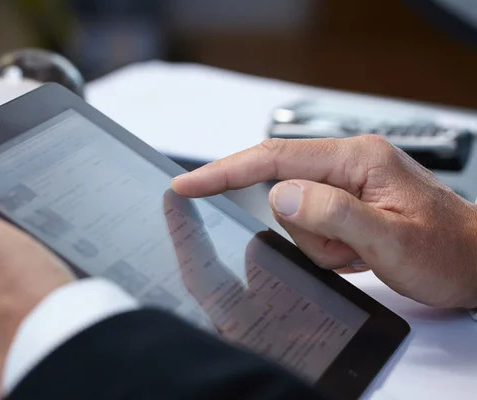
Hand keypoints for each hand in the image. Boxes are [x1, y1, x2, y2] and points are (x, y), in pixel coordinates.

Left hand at [0, 166, 74, 396]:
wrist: (75, 359)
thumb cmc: (30, 307)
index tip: (15, 251)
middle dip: (14, 288)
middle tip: (42, 275)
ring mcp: (6, 358)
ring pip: (15, 326)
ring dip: (32, 313)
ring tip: (57, 299)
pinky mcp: (35, 369)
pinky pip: (38, 344)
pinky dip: (50, 333)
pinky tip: (65, 322)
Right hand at [172, 136, 476, 308]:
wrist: (476, 262)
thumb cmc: (447, 249)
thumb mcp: (391, 239)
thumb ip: (334, 213)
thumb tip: (280, 196)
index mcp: (357, 159)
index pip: (273, 158)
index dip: (224, 171)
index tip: (188, 184)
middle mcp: (348, 164)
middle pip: (282, 191)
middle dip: (304, 231)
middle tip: (345, 250)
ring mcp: (346, 184)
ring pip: (294, 216)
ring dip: (320, 244)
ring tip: (359, 253)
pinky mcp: (344, 203)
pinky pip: (309, 226)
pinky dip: (326, 247)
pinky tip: (358, 252)